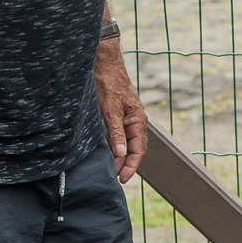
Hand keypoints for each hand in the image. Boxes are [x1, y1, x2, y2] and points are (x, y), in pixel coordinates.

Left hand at [94, 36, 146, 182]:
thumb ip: (116, 132)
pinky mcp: (114, 116)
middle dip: (123, 164)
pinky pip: (114, 135)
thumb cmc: (109, 83)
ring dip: (116, 156)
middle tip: (111, 177)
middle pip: (132, 149)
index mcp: (138, 121)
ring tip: (107, 168)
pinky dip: (109, 146)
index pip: (139, 150)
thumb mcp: (111, 110)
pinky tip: (102, 153)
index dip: (131, 166)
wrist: (103, 63)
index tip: (122, 178)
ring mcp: (123, 119)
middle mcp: (133, 122)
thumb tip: (121, 153)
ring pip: (122, 143)